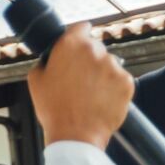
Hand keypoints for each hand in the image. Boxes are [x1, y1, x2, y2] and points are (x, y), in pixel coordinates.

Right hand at [28, 22, 134, 150]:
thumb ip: (45, 60)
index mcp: (71, 44)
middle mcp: (95, 50)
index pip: (81, 27)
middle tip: (82, 80)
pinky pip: (121, 80)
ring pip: (110, 64)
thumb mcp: (36, 79)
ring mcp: (114, 66)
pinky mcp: (127, 82)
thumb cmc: (54, 110)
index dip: (79, 37)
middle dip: (90, 59)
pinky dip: (115, 88)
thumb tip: (52, 58)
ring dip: (103, 74)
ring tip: (92, 94)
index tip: (79, 44)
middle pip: (96, 47)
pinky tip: (103, 100)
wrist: (75, 136)